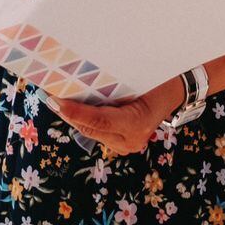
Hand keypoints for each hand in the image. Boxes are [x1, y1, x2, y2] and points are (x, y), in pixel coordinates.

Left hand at [51, 78, 184, 155]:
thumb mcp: (135, 79)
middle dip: (68, 113)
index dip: (75, 112)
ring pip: (91, 132)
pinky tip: (72, 108)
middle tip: (49, 97)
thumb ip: (111, 88)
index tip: (54, 101)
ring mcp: (127, 145)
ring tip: (56, 101)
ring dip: (74, 117)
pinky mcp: (122, 143)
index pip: (99, 121)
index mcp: (137, 123)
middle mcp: (131, 140)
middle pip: (90, 128)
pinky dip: (85, 120)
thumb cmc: (157, 79)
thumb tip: (79, 81)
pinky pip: (98, 132)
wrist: (175, 90)